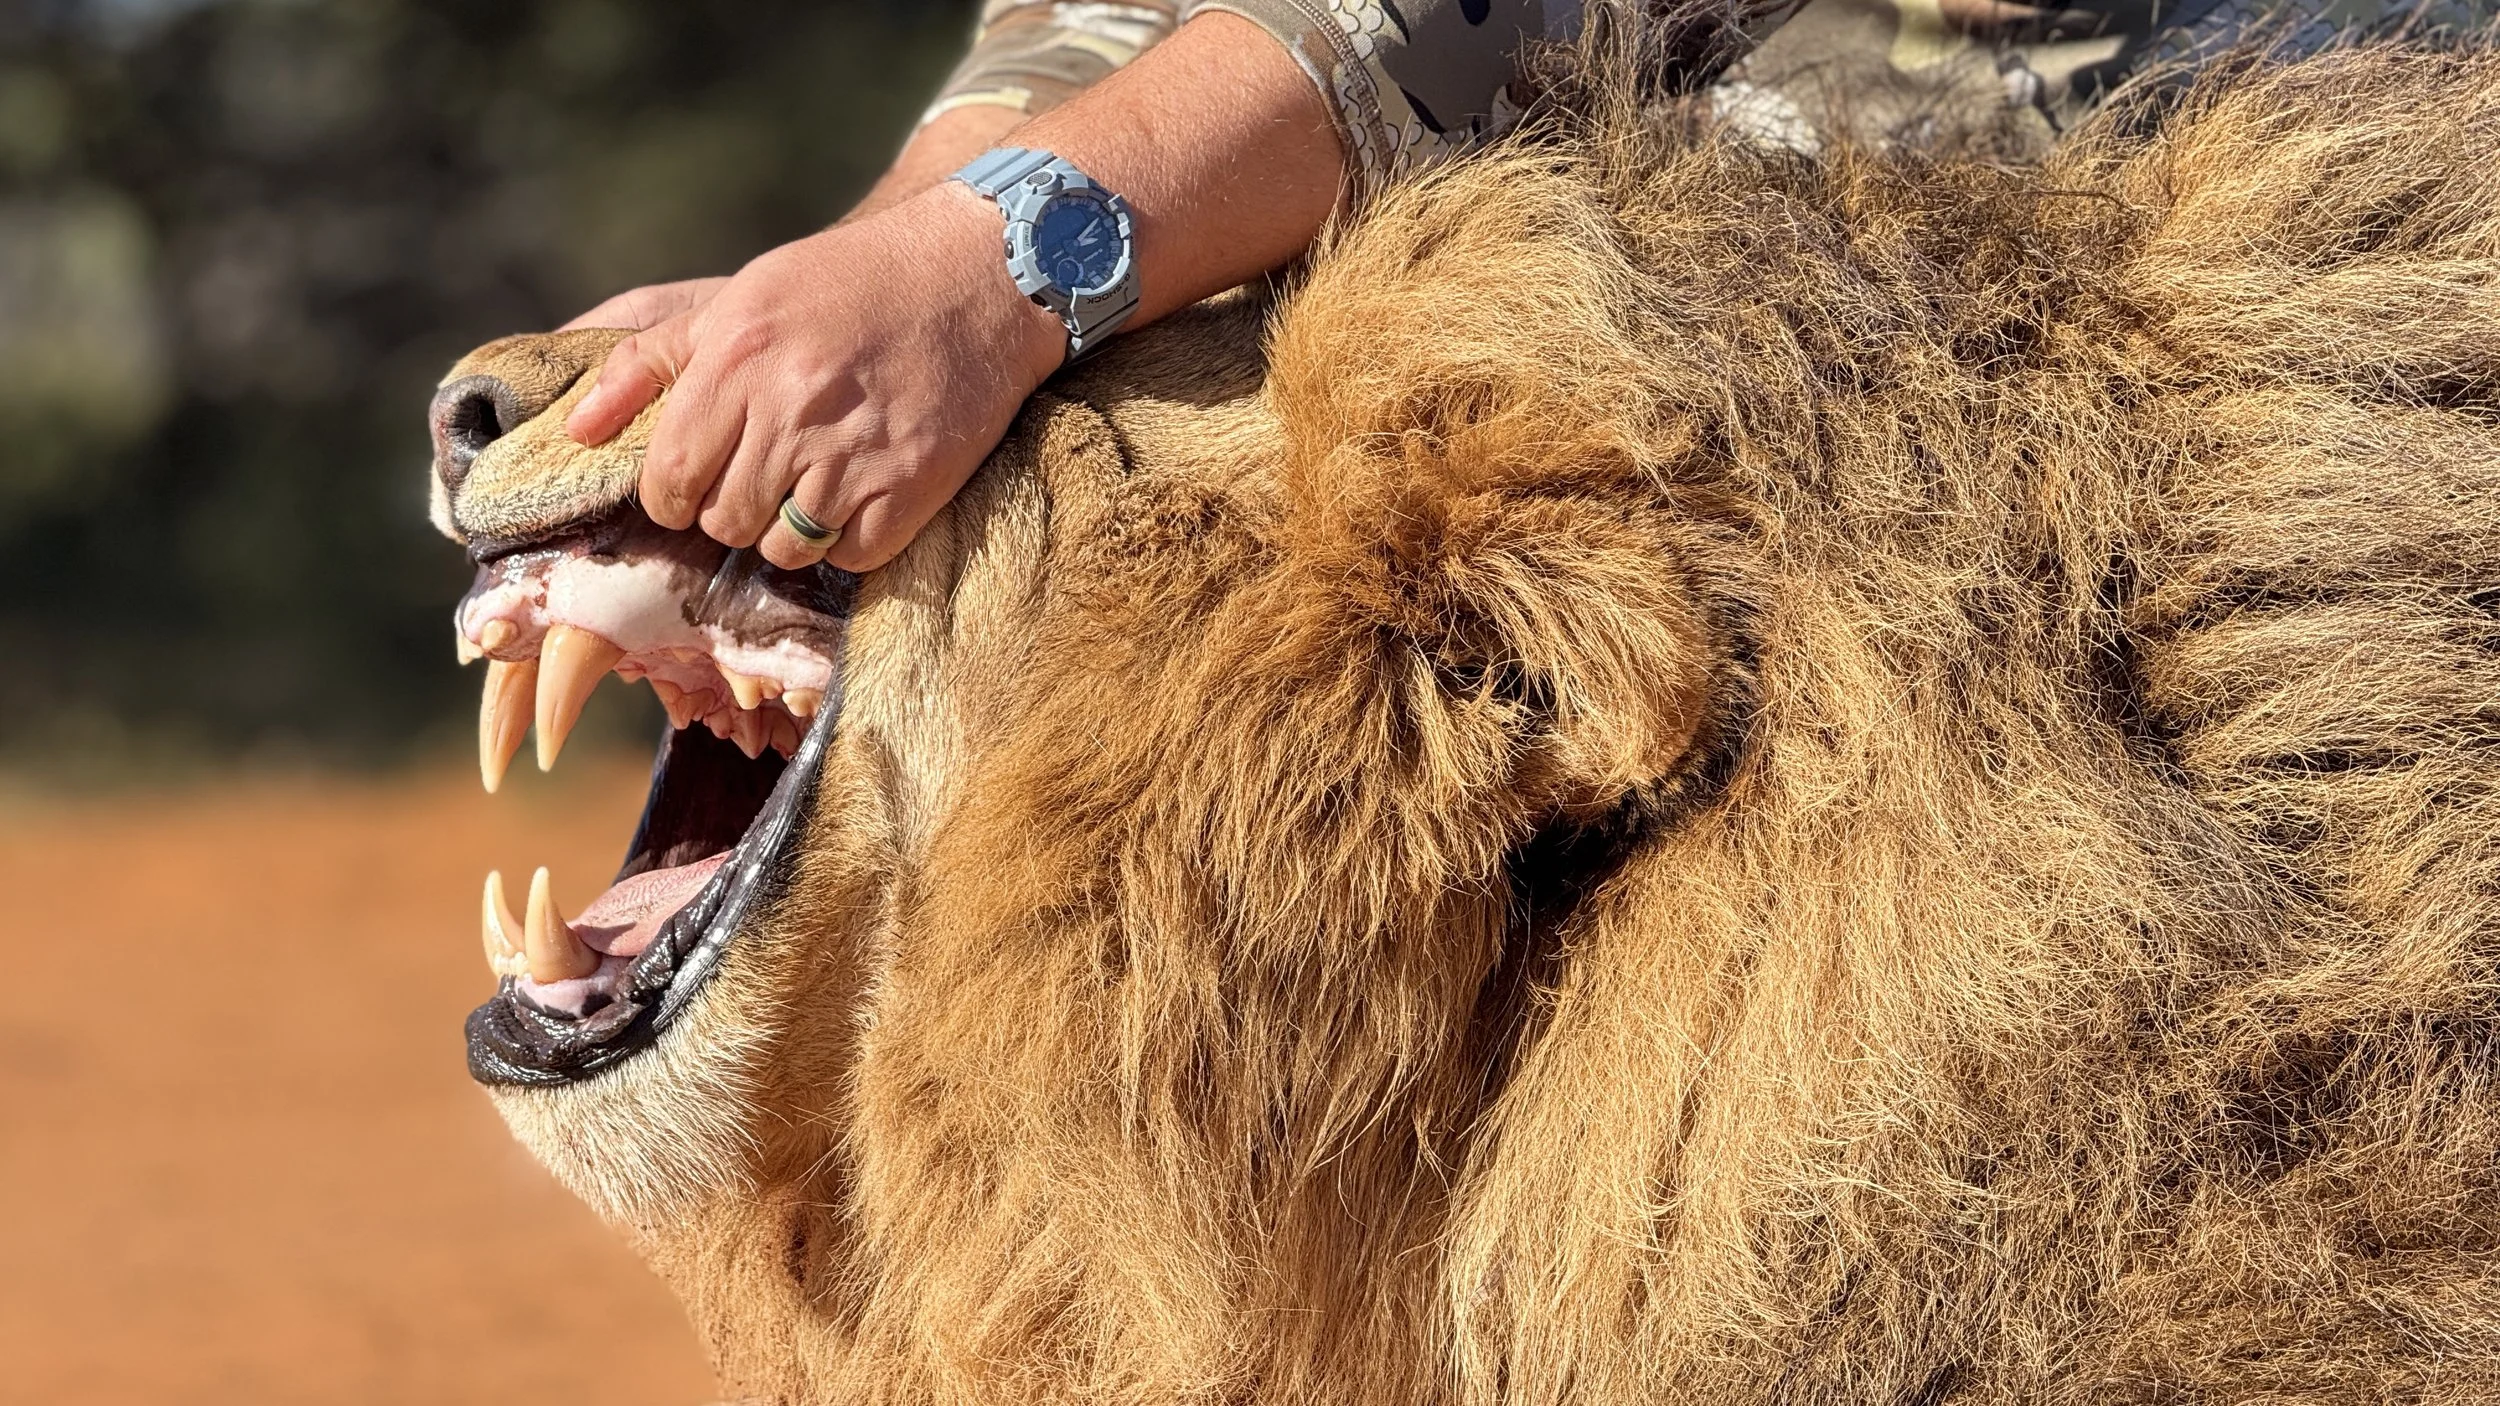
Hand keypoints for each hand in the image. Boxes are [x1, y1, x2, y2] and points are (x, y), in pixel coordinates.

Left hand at [563, 185, 1064, 570]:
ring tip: (811, 485)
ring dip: (788, 530)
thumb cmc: (848, 283)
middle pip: (723, 522)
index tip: (695, 485)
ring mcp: (856, 452)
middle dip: (731, 511)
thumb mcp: (742, 299)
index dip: (673, 496)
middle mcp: (792, 408)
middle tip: (763, 477)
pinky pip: (852, 556)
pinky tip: (859, 494)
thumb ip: (651, 362)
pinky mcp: (914, 485)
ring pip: (783, 548)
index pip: (669, 480)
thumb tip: (577, 429)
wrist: (978, 273)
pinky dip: (849, 540)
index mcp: (738, 358)